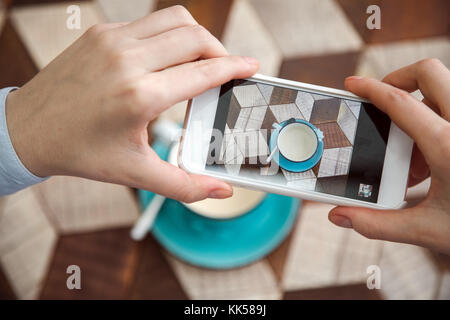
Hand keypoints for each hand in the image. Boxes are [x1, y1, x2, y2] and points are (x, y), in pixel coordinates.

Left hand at [5, 6, 258, 201]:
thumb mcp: (135, 173)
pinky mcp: (101, 33)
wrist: (29, 130)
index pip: (203, 72)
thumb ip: (184, 185)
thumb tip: (221, 191)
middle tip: (225, 69)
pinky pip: (149, 23)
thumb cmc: (81, 152)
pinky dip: (168, 36)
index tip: (251, 66)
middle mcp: (127, 60)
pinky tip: (167, 58)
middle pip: (195, 37)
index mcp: (140, 96)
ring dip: (196, 37)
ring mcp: (112, 41)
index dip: (234, 67)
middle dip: (220, 51)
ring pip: (175, 20)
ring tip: (200, 60)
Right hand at [328, 59, 449, 253]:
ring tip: (412, 152)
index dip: (371, 89)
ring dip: (421, 107)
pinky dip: (439, 120)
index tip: (354, 84)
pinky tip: (436, 159)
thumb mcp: (428, 230)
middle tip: (384, 103)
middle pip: (430, 72)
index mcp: (449, 146)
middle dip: (399, 79)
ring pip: (447, 89)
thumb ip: (377, 224)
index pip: (400, 102)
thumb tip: (340, 216)